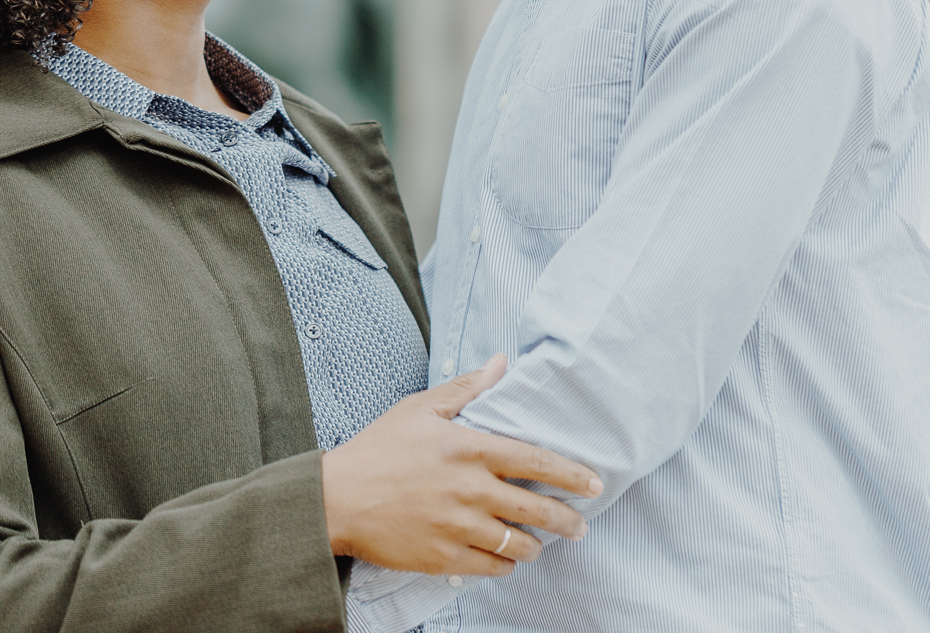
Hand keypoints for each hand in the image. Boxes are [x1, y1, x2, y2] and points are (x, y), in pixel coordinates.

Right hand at [320, 354, 603, 575]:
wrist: (335, 499)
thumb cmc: (378, 449)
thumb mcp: (420, 408)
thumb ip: (467, 388)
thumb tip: (501, 362)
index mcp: (468, 448)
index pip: (534, 460)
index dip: (570, 474)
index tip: (594, 483)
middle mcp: (469, 489)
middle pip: (536, 509)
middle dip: (567, 520)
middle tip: (580, 526)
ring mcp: (457, 527)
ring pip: (518, 544)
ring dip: (536, 545)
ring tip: (540, 543)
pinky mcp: (443, 556)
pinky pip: (491, 567)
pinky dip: (505, 564)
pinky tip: (506, 557)